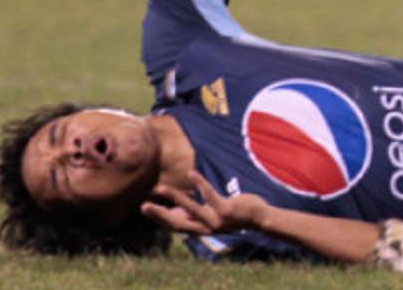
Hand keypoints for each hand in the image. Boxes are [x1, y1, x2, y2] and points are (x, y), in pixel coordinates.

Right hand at [141, 170, 269, 234]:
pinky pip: (209, 195)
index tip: (145, 208)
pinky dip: (199, 183)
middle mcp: (206, 228)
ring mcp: (216, 220)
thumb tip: (173, 209)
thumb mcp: (212, 214)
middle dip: (159, 215)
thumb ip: (194, 212)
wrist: (260, 217)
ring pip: (191, 208)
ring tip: (160, 188)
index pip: (175, 226)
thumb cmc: (235, 213)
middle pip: (177, 224)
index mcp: (201, 228)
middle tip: (143, 206)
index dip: (160, 218)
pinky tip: (190, 172)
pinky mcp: (226, 210)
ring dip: (174, 198)